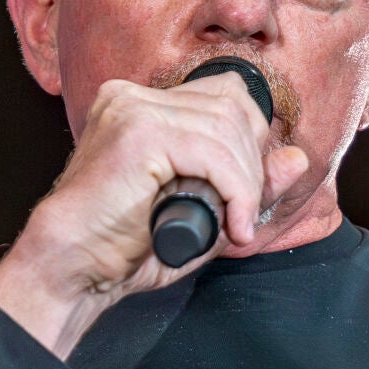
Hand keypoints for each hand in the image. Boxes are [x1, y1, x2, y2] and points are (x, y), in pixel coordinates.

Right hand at [0, 71, 308, 358]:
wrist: (70, 271)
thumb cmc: (124, 248)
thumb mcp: (202, 213)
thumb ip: (247, 184)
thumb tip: (298, 158)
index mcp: (141, 105)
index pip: (225, 97)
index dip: (251, 142)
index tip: (247, 193)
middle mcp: (133, 97)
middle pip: (232, 108)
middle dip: (253, 165)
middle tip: (242, 216)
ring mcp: (132, 109)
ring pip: (227, 130)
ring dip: (246, 184)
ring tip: (235, 226)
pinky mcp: (138, 133)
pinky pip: (213, 154)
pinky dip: (236, 191)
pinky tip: (231, 226)